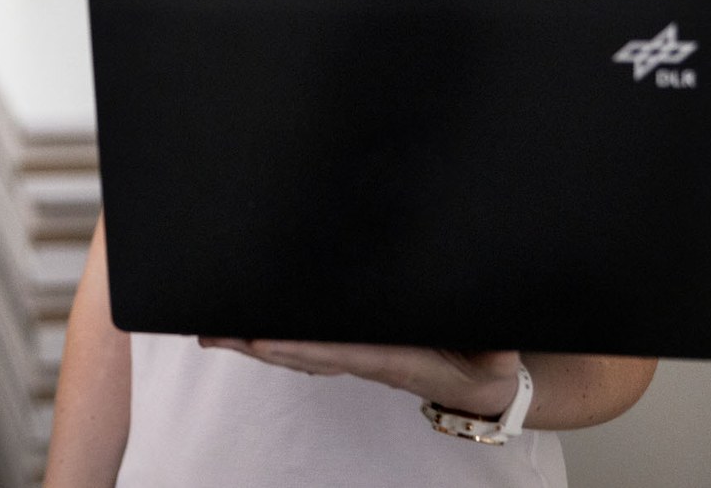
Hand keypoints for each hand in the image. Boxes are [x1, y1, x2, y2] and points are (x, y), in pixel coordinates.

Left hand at [197, 338, 520, 416]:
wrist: (489, 382)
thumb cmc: (490, 362)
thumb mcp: (499, 355)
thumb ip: (497, 349)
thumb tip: (500, 346)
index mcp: (395, 360)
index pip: (339, 352)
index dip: (300, 347)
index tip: (263, 340)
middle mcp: (366, 358)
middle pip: (302, 351)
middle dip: (255, 342)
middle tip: (212, 331)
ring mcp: (357, 353)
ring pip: (297, 348)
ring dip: (253, 340)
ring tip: (211, 328)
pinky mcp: (357, 344)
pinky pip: (308, 341)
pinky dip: (274, 334)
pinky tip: (243, 328)